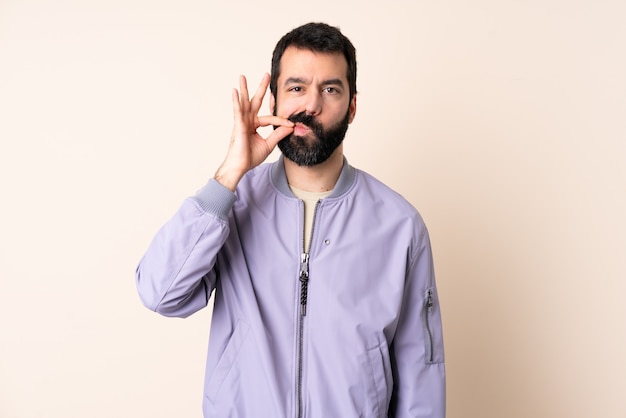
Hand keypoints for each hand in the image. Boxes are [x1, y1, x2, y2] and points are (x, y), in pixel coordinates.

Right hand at [214, 73, 293, 190]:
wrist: (240, 167)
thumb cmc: (250, 157)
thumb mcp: (268, 144)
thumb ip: (278, 134)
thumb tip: (291, 127)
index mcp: (254, 125)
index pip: (270, 117)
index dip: (281, 120)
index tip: (291, 124)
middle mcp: (247, 121)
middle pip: (255, 101)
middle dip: (261, 88)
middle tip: (267, 75)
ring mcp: (241, 122)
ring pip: (244, 103)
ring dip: (244, 89)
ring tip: (242, 76)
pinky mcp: (238, 126)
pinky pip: (237, 111)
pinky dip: (236, 101)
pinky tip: (235, 91)